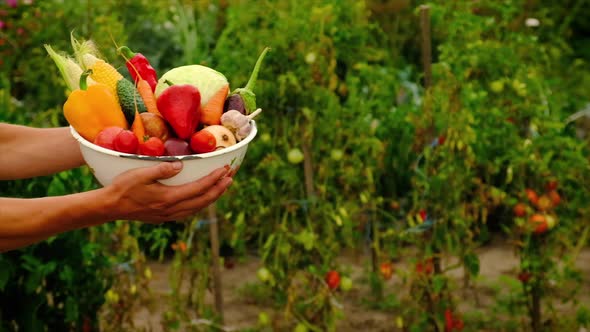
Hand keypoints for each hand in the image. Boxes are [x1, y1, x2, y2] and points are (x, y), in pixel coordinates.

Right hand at [105, 162, 231, 222]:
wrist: (109, 207)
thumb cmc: (123, 187)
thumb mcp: (140, 174)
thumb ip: (161, 169)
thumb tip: (180, 165)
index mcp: (169, 198)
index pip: (199, 188)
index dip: (214, 179)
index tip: (225, 170)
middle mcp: (172, 209)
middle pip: (203, 200)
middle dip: (219, 188)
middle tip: (231, 177)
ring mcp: (169, 215)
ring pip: (198, 208)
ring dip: (212, 197)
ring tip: (223, 186)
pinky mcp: (164, 217)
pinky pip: (189, 211)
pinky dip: (200, 204)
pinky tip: (203, 198)